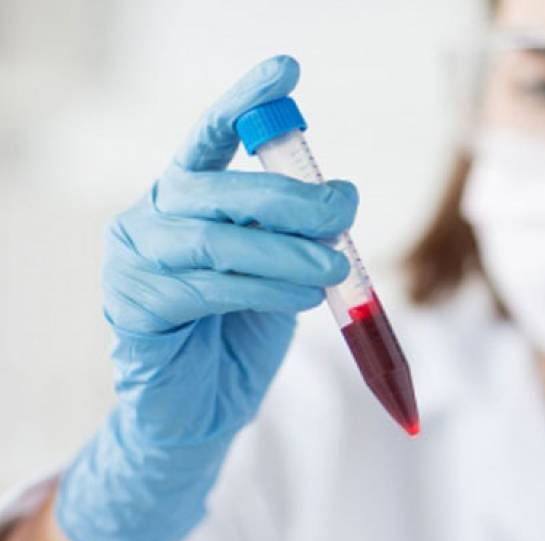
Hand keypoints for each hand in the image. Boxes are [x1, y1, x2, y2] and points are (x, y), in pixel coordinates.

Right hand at [55, 55, 356, 540]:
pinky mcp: (133, 308)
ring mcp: (134, 260)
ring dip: (285, 253)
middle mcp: (152, 216)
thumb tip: (342, 197)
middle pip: (218, 187)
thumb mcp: (280, 266)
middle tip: (346, 211)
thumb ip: (296, 230)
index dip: (248, 100)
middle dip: (291, 198)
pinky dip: (260, 291)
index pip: (212, 134)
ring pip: (214, 241)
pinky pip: (204, 289)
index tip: (288, 70)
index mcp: (188, 194)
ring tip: (332, 269)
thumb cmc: (247, 326)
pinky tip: (299, 300)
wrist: (209, 402)